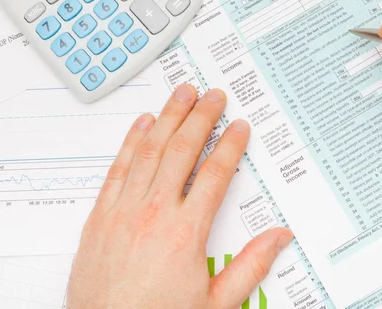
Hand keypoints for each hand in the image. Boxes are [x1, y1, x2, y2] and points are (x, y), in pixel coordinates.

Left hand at [66, 85, 292, 308]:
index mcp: (185, 233)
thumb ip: (251, 266)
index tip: (239, 126)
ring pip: (150, 151)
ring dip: (168, 117)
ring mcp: (124, 212)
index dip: (230, 145)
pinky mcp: (100, 217)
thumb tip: (280, 237)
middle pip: (183, 151)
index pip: (215, 174)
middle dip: (201, 117)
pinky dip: (131, 142)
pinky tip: (141, 123)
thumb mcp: (215, 305)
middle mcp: (154, 214)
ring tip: (182, 93)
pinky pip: (118, 169)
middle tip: (213, 94)